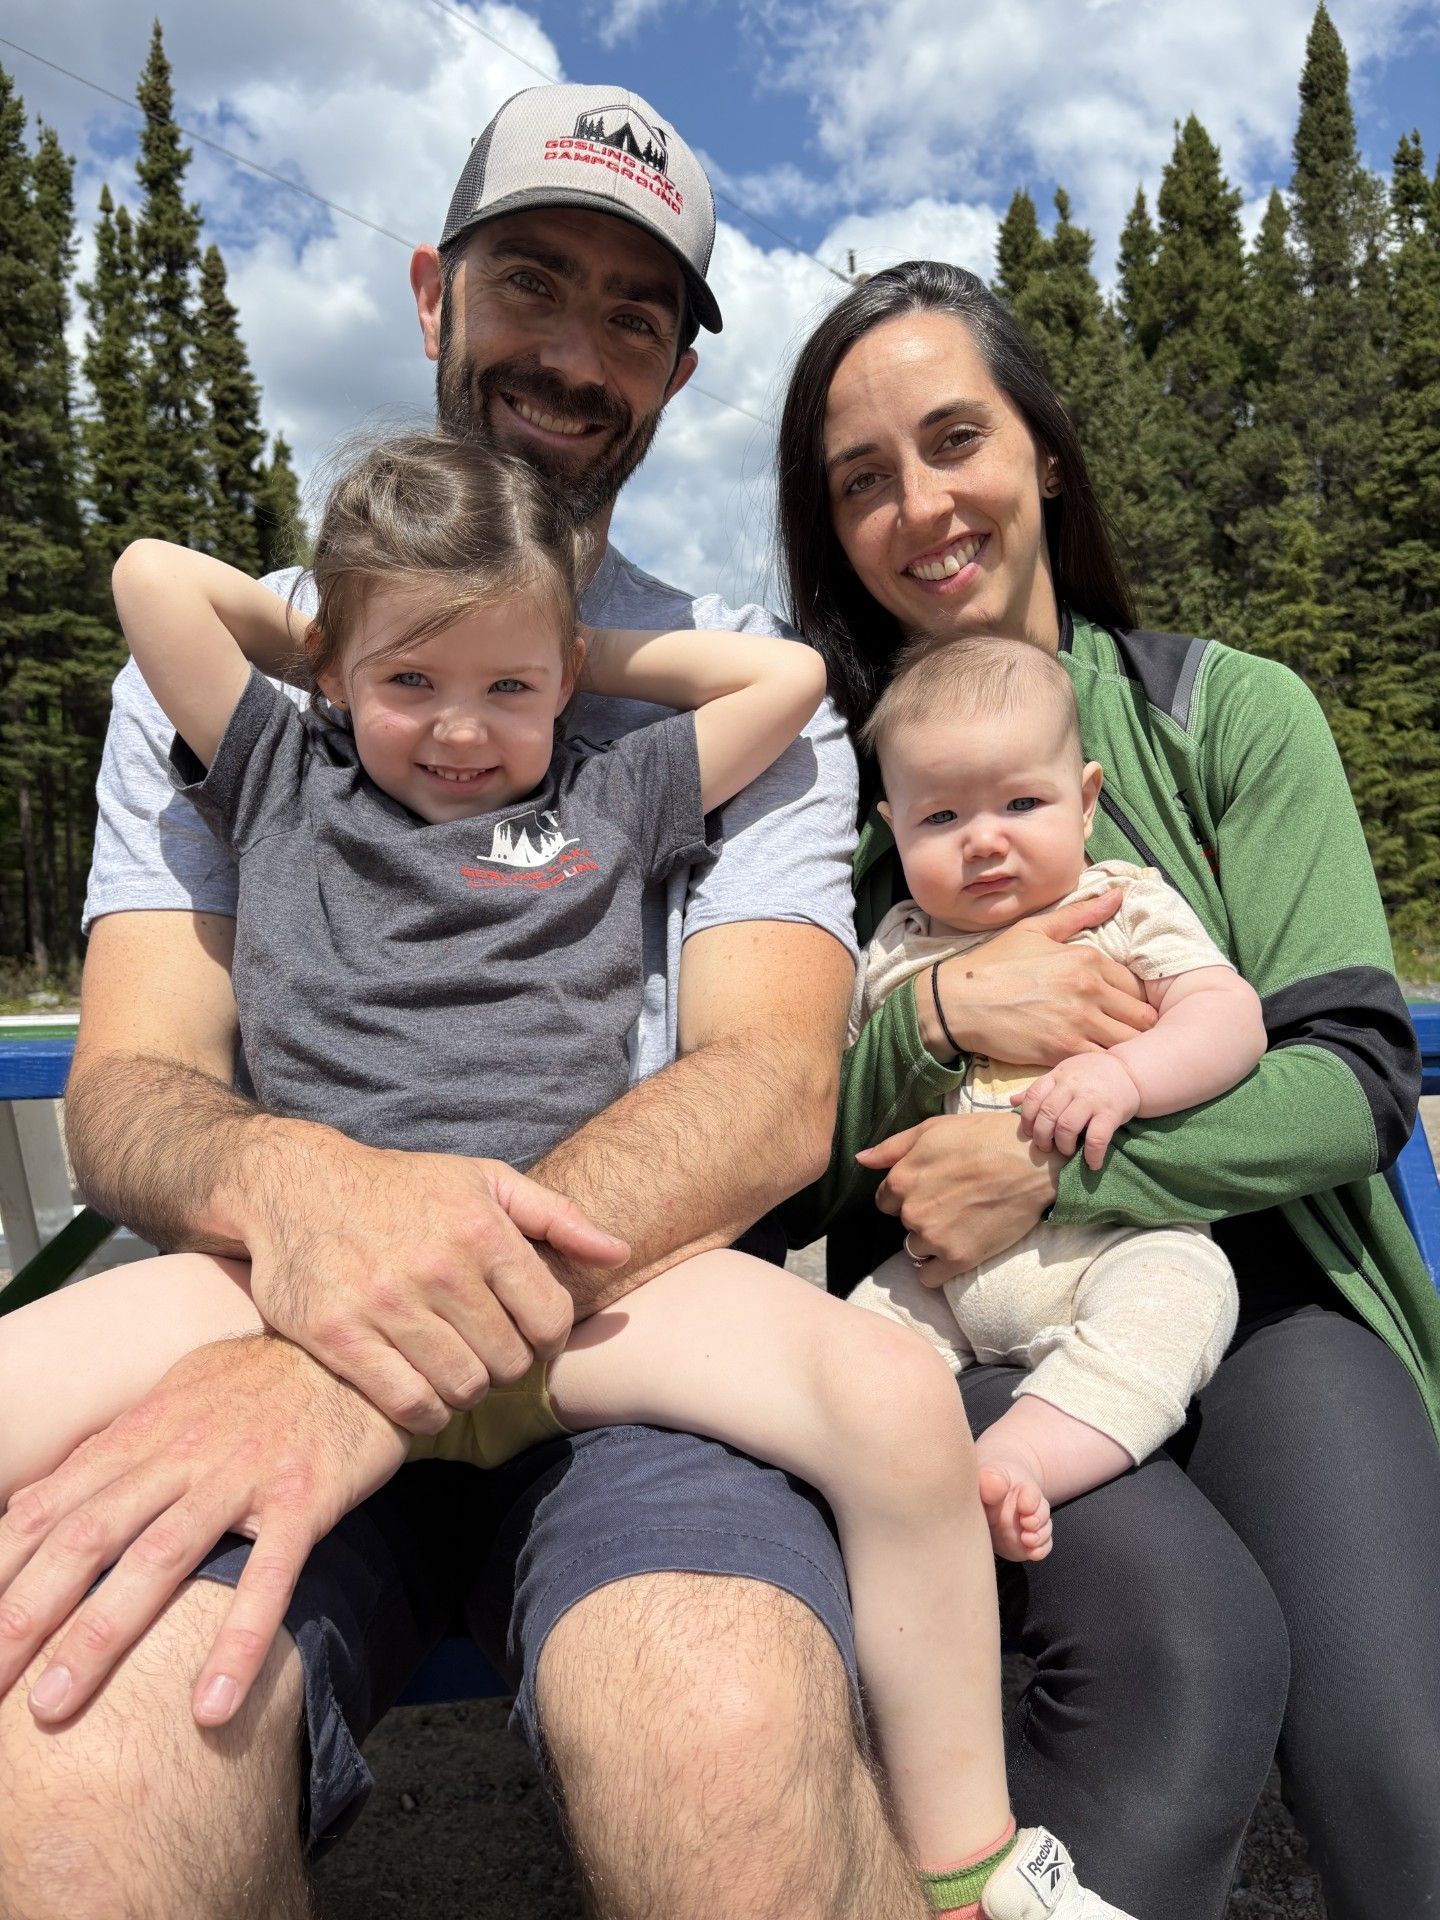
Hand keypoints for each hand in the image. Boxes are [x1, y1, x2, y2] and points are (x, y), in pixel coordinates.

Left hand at [0, 1336, 408, 1728]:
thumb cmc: (258, 1382)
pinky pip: (268, 1575)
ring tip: (52, 1705)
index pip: (51, 1506)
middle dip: (25, 1613)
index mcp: (144, 1431)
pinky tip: (210, 1705)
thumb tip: (35, 1505)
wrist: (350, 1348)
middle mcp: (183, 1451)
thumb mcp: (174, 1398)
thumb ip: (113, 1455)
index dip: (0, 1569)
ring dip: (101, 1633)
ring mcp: (243, 1473)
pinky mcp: (304, 1497)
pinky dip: (237, 1639)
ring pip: (161, 1556)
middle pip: (88, 1536)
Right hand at [237, 1130, 628, 1432]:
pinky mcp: (338, 1335)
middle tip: (485, 1351)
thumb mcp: (484, 1182)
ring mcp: (385, 1302)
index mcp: (481, 1228)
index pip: (552, 1320)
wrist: (299, 1186)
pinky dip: (426, 1412)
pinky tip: (422, 1392)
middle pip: (510, 1361)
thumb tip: (617, 1252)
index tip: (527, 1334)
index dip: (548, 1338)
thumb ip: (557, 1217)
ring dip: (467, 1390)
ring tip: (454, 1368)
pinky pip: (409, 1403)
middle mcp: (437, 1265)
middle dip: (506, 1364)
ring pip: (464, 1388)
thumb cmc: (404, 1189)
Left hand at [856, 1112, 1059, 1283]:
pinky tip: (956, 1250)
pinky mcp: (959, 1259)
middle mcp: (912, 1211)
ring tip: (962, 1221)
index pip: (886, 1200)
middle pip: (904, 1223)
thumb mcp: (933, 1129)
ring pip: (916, 1248)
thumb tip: (860, 1159)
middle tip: (953, 1200)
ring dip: (932, 1240)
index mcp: (901, 1179)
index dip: (907, 1193)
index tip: (933, 1187)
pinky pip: (929, 1277)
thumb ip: (892, 1148)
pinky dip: (937, 1269)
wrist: (1033, 1162)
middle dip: (921, 1214)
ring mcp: (935, 1237)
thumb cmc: (985, 1137)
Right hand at [922, 890, 1154, 1065]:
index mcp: (1087, 957)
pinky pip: (1104, 1064)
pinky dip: (1104, 1067)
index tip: (1125, 1010)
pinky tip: (1094, 1064)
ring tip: (1116, 1053)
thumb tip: (1118, 894)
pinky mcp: (1063, 1050)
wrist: (956, 1003)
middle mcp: (1089, 988)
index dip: (1135, 999)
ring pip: (1130, 1043)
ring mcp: (1078, 1022)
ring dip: (1127, 1050)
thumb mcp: (1035, 930)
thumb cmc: (993, 964)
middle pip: (1143, 1017)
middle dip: (1139, 1027)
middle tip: (1127, 1035)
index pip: (1138, 985)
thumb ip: (1081, 914)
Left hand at [1013, 1052, 1141, 1169]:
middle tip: (1045, 1147)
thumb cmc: (1091, 1074)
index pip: (1033, 1098)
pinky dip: (1091, 1155)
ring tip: (1065, 1152)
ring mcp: (1092, 1099)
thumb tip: (1012, 1102)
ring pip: (1067, 1127)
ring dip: (1063, 1145)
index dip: (1027, 1119)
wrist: (1130, 1071)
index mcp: (1058, 1076)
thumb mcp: (1063, 1074)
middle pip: (1047, 1115)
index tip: (1030, 1133)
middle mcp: (1072, 1086)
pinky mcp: (1111, 1112)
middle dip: (1042, 1137)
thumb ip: (1039, 1089)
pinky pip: (1096, 1138)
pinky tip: (1091, 1164)